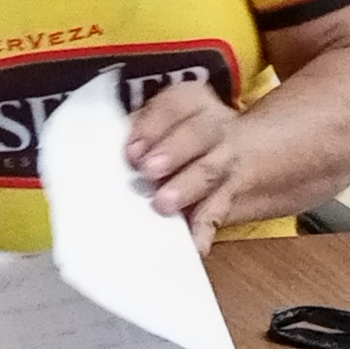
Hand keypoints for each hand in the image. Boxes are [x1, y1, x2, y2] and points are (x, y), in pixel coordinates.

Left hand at [124, 78, 252, 249]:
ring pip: (210, 170)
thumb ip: (140, 130)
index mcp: (191, 102)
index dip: (153, 125)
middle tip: (149, 170)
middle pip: (199, 133)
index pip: (175, 105)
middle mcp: (213, 128)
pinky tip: (194, 246)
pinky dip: (204, 230)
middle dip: (174, 151)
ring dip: (188, 186)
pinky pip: (217, 212)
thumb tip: (110, 151)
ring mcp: (226, 162)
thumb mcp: (163, 122)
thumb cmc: (176, 136)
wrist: (239, 153)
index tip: (132, 150)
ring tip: (163, 204)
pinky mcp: (228, 196)